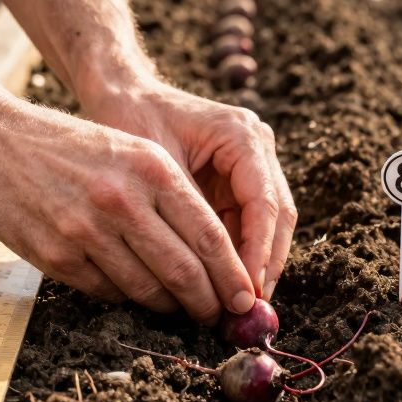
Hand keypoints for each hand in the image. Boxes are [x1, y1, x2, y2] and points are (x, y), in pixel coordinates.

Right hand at [0, 95, 258, 324]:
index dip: (232, 276)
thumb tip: (214, 254)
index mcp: (151, 168)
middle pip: (184, 271)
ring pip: (147, 289)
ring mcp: (87, 232)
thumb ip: (172, 196)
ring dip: (170, 307)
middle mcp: (122, 201)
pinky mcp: (58, 256)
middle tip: (218, 317)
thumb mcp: (131, 151)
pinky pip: (108, 292)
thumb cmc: (72, 146)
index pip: (208, 235)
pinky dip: (129, 299)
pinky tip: (136, 293)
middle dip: (209, 303)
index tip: (246, 299)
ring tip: (181, 309)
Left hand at [80, 79, 297, 300]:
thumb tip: (207, 267)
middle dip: (266, 263)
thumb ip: (188, 212)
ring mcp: (251, 163)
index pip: (265, 201)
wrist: (123, 94)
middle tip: (251, 307)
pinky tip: (226, 284)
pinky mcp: (237, 180)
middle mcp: (256, 147)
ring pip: (268, 223)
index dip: (260, 250)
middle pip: (277, 215)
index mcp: (242, 135)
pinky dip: (239, 253)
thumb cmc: (132, 120)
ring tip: (240, 304)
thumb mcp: (156, 167)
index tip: (249, 288)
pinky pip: (247, 222)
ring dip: (256, 263)